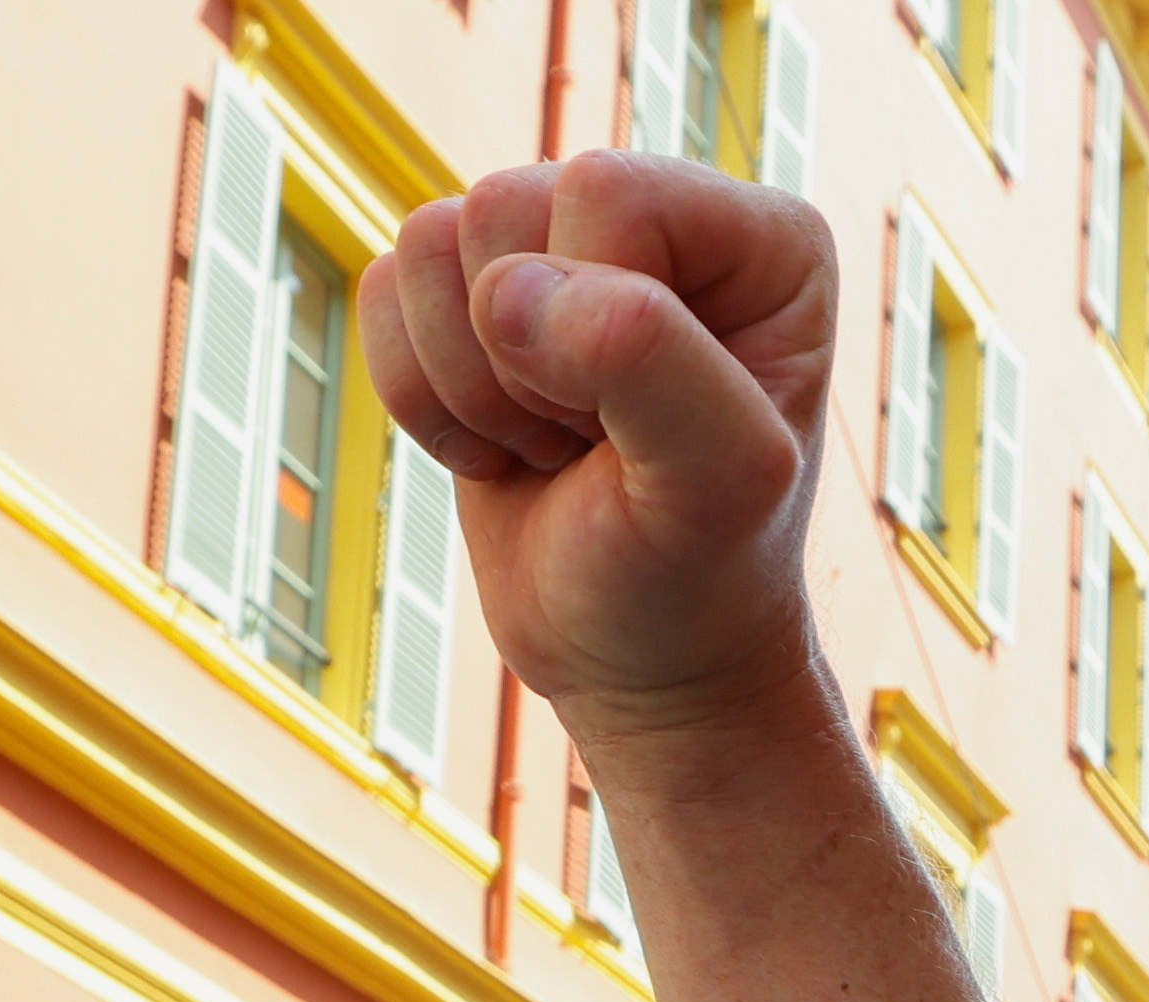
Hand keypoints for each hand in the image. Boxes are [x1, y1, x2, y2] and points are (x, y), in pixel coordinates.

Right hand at [356, 157, 835, 740]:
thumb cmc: (698, 574)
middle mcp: (664, 220)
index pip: (604, 193)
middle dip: (522, 359)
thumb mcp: (715, 481)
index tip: (636, 428)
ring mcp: (561, 249)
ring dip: (471, 383)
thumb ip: (645, 362)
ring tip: (556, 446)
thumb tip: (506, 292)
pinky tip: (502, 446)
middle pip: (501, 204)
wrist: (640, 662)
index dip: (589, 321)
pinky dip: (421, 397)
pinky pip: (383, 288)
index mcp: (764, 241)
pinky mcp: (475, 296)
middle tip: (593, 445)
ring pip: (428, 237)